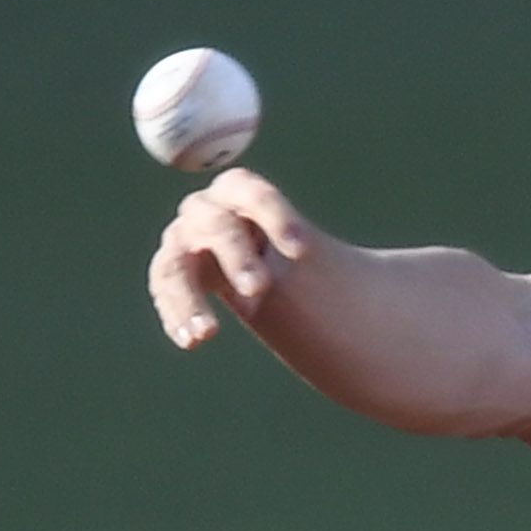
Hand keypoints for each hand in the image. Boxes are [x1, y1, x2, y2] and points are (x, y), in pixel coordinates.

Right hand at [148, 168, 317, 350]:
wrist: (272, 285)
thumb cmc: (298, 262)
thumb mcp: (314, 253)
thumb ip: (314, 243)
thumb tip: (364, 234)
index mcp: (240, 194)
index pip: (247, 189)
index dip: (271, 211)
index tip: (302, 248)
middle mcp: (207, 213)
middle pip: (213, 223)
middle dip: (235, 253)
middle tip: (261, 290)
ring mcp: (184, 245)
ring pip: (176, 261)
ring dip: (188, 296)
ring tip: (208, 334)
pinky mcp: (174, 276)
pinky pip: (167, 290)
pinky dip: (177, 313)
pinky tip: (193, 341)